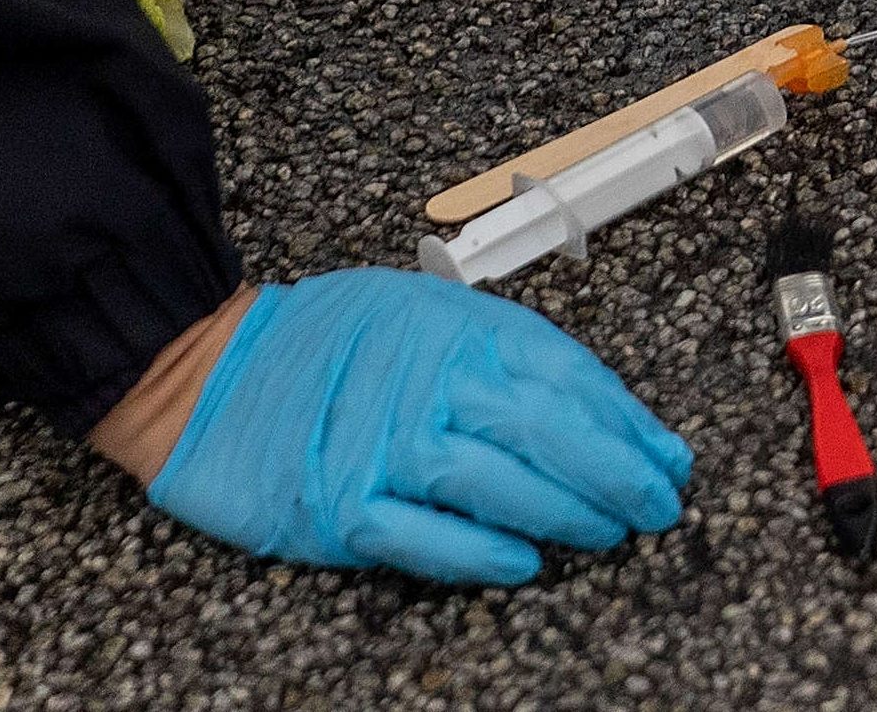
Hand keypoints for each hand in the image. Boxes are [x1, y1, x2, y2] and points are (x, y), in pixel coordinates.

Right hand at [120, 269, 690, 586]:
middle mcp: (423, 380)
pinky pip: (422, 535)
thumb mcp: (423, 313)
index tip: (668, 455)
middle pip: (542, 426)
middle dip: (615, 470)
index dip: (626, 418)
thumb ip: (499, 353)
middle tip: (658, 503)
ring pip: (494, 480)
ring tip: (607, 532)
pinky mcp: (339, 506)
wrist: (208, 374)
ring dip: (563, 512)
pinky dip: (478, 552)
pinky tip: (524, 563)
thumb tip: (600, 412)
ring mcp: (379, 445)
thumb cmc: (324, 345)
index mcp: (452, 327)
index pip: (564, 372)